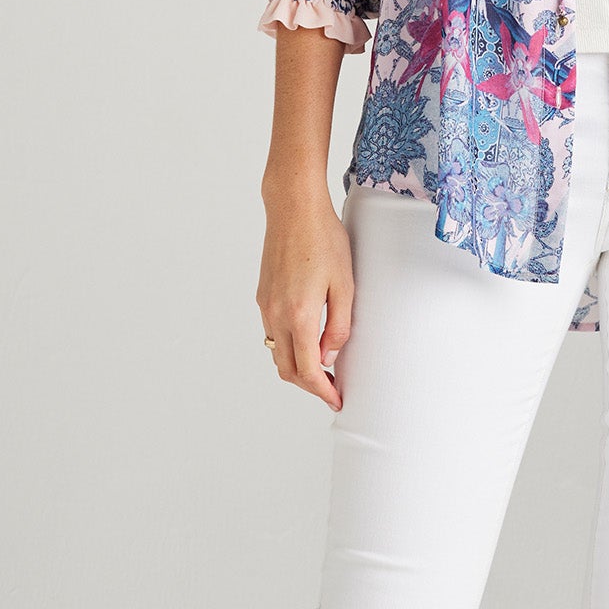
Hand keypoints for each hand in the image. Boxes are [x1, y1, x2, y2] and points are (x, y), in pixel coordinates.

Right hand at [258, 180, 354, 408]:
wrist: (293, 209)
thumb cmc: (324, 240)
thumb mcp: (345, 285)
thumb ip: (339, 326)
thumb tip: (330, 356)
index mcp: (299, 315)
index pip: (307, 371)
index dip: (323, 391)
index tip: (337, 399)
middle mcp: (276, 315)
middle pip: (287, 370)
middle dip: (309, 386)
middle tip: (332, 388)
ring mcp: (266, 306)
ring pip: (277, 353)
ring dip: (297, 367)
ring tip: (323, 366)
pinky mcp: (263, 296)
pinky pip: (273, 333)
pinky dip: (288, 347)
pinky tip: (307, 339)